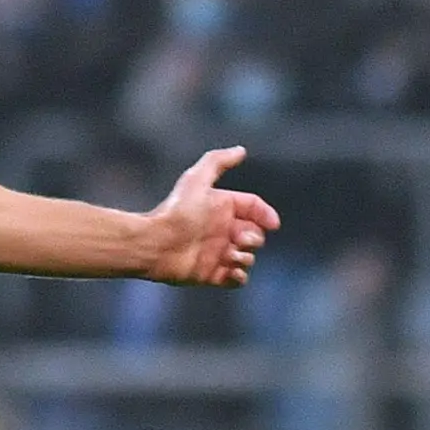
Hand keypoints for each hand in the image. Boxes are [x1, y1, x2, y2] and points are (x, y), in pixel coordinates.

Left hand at [141, 147, 278, 287]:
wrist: (156, 243)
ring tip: (230, 255)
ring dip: (246, 257)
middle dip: (254, 238)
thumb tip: (241, 150)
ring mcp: (218, 254)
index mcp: (222, 208)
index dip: (265, 214)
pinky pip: (237, 280)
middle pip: (255, 235)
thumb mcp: (197, 180)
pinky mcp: (212, 275)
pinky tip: (230, 269)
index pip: (253, 208)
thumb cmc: (177, 212)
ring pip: (248, 257)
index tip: (273, 224)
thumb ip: (217, 161)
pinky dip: (239, 276)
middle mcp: (221, 230)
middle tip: (238, 239)